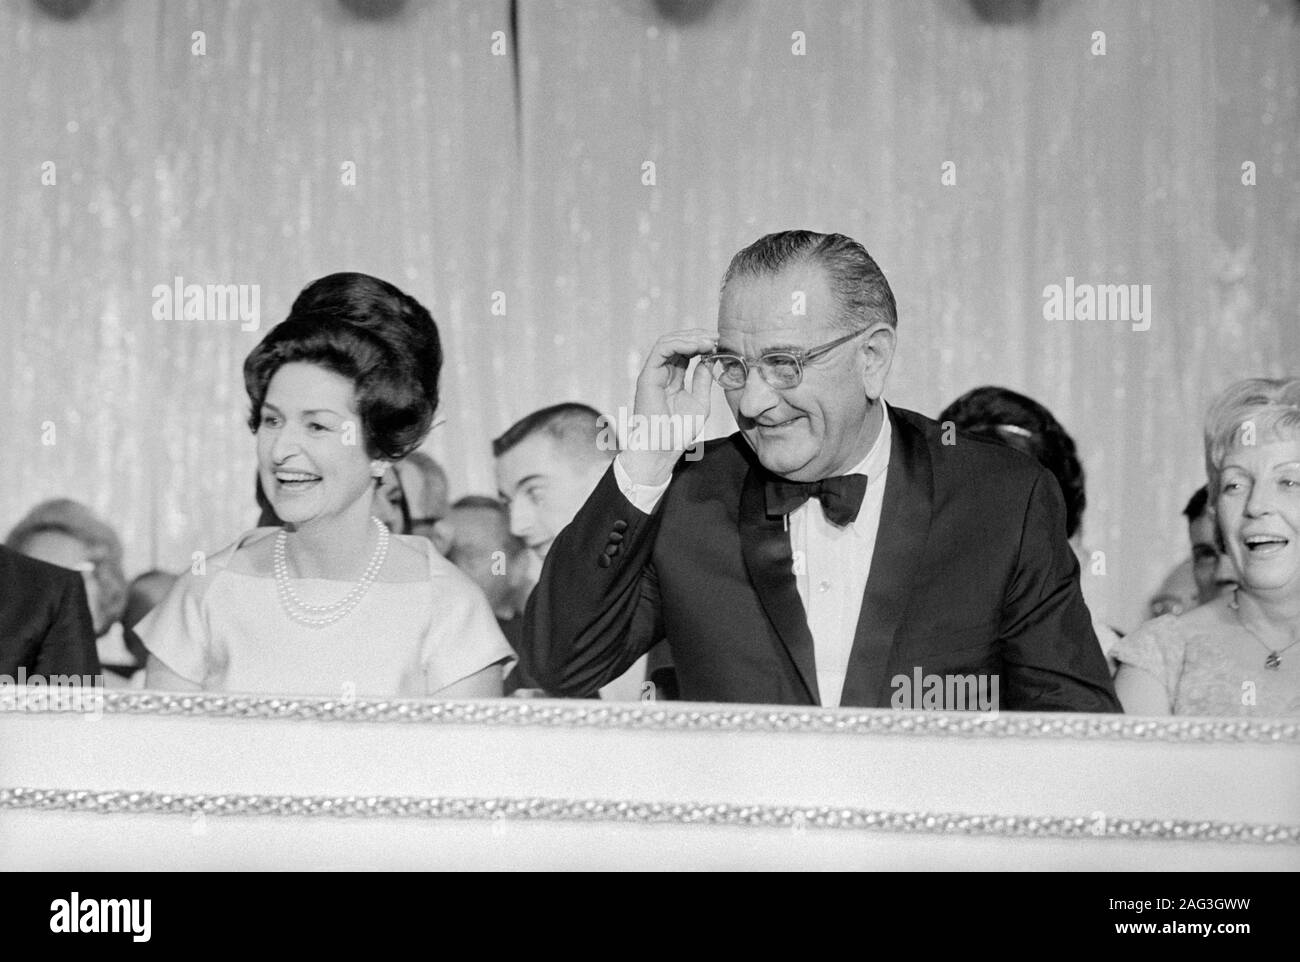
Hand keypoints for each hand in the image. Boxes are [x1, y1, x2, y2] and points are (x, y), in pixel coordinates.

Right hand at [621, 329, 717, 484]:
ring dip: (691, 338)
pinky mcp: (647, 376)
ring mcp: (653, 373)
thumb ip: (703, 381)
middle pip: (677, 343)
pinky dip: (680, 343)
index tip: (720, 343)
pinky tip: (697, 346)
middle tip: (717, 337)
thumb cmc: (679, 432)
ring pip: (668, 342)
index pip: (686, 352)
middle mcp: (661, 373)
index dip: (702, 344)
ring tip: (709, 341)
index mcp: (673, 379)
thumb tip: (709, 360)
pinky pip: (661, 350)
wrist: (663, 449)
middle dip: (698, 337)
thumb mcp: (700, 402)